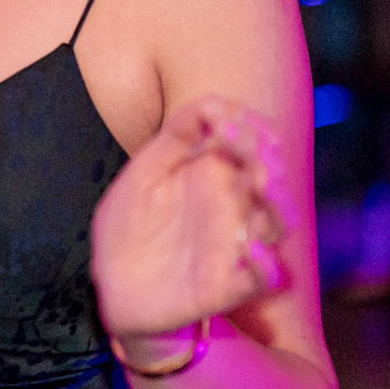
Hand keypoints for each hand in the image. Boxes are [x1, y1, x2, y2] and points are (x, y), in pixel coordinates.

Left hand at [90, 95, 290, 343]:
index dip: (248, 128)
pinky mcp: (225, 286)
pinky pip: (261, 279)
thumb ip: (175, 136)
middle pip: (269, 181)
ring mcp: (232, 246)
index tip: (226, 119)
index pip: (250, 144)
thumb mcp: (144, 172)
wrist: (112, 286)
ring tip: (262, 181)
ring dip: (277, 203)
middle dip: (265, 160)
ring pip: (276, 224)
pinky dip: (264, 266)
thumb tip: (212, 102)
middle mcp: (232, 208)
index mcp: (214, 176)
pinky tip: (251, 251)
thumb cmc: (131, 224)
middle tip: (251, 147)